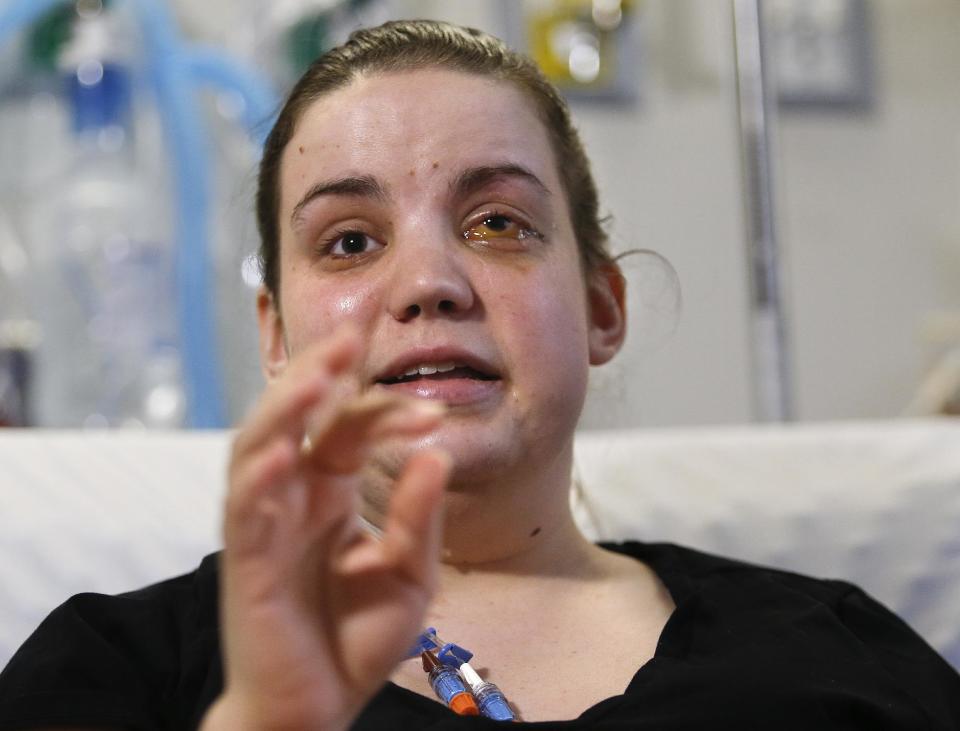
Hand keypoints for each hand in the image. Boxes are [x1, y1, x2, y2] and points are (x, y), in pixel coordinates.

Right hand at [202, 327, 449, 730]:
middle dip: (319, 372)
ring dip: (286, 407)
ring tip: (319, 373)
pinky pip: (246, 509)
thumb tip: (438, 451)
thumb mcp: (409, 575)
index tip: (432, 409)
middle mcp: (293, 495)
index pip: (350, 429)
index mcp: (330, 491)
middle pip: (297, 417)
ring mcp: (264, 523)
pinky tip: (287, 450)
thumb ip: (419, 515)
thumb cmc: (354, 639)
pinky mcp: (246, 560)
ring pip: (260, 445)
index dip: (386, 411)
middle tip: (352, 332)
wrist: (316, 708)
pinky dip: (261, 476)